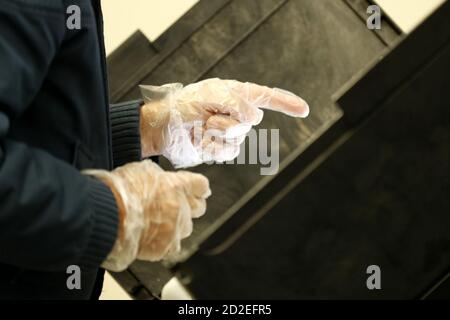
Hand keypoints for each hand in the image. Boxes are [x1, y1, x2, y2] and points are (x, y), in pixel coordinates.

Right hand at [84, 160, 210, 271]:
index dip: (197, 188)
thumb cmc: (119, 191)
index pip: (201, 185)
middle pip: (199, 208)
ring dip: (176, 226)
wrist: (107, 216)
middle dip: (191, 206)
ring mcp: (175, 230)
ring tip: (157, 223)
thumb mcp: (140, 170)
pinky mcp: (165, 248)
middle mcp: (182, 208)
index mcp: (178, 186)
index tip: (196, 190)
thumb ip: (158, 176)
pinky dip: (163, 244)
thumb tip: (161, 179)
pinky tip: (150, 238)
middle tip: (176, 206)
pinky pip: (171, 247)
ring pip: (185, 228)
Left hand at [139, 78, 308, 167]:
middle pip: (251, 121)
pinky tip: (201, 140)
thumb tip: (257, 118)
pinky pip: (227, 152)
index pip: (267, 97)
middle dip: (229, 118)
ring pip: (239, 139)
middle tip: (208, 113)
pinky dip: (212, 147)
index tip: (304, 110)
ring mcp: (229, 133)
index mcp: (235, 95)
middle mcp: (235, 113)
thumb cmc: (183, 106)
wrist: (162, 128)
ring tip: (201, 126)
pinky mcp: (220, 149)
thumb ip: (236, 102)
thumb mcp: (208, 95)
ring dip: (217, 133)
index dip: (286, 103)